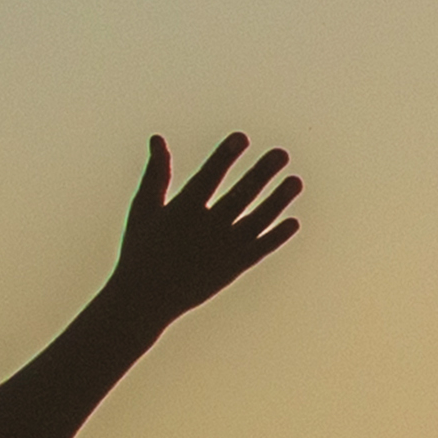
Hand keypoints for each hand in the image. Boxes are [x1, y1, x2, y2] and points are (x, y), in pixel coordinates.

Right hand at [115, 129, 302, 325]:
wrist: (144, 300)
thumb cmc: (141, 250)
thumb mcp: (144, 209)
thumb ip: (156, 174)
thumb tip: (157, 138)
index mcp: (182, 211)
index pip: (208, 178)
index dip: (224, 157)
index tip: (241, 137)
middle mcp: (206, 229)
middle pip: (239, 197)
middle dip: (261, 174)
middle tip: (282, 154)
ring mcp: (222, 250)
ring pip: (256, 221)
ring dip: (277, 201)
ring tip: (296, 181)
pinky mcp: (232, 268)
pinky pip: (259, 249)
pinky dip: (277, 237)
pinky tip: (293, 222)